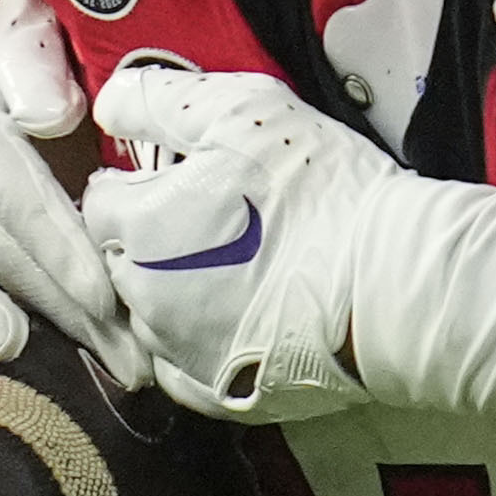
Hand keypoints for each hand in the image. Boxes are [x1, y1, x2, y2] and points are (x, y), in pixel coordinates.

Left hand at [78, 66, 384, 422]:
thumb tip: (110, 105)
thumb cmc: (320, 192)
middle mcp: (142, 296)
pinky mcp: (215, 394)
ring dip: (176, 290)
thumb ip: (161, 101)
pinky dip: (201, 341)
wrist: (391, 282)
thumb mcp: (243, 113)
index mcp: (140, 225)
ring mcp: (177, 352)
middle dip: (155, 237)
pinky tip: (243, 316)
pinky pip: (184, 366)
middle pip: (123, 258)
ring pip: (152, 313)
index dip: (143, 182)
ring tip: (239, 266)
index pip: (103, 198)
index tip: (188, 178)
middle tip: (219, 218)